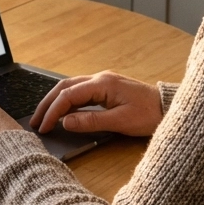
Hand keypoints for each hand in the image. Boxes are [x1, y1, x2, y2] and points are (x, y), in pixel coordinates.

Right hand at [29, 71, 162, 137]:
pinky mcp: (106, 88)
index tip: (43, 126)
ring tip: (43, 117)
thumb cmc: (149, 115)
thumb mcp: (120, 122)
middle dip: (47, 103)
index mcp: (102, 83)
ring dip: (55, 101)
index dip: (53, 111)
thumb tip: (65, 122)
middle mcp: (100, 78)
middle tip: (35, 121)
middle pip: (65, 87)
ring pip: (71, 87)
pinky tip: (62, 113)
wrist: (169, 108)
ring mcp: (103, 82)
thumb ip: (91, 121)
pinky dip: (67, 101)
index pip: (68, 95)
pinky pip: (80, 92)